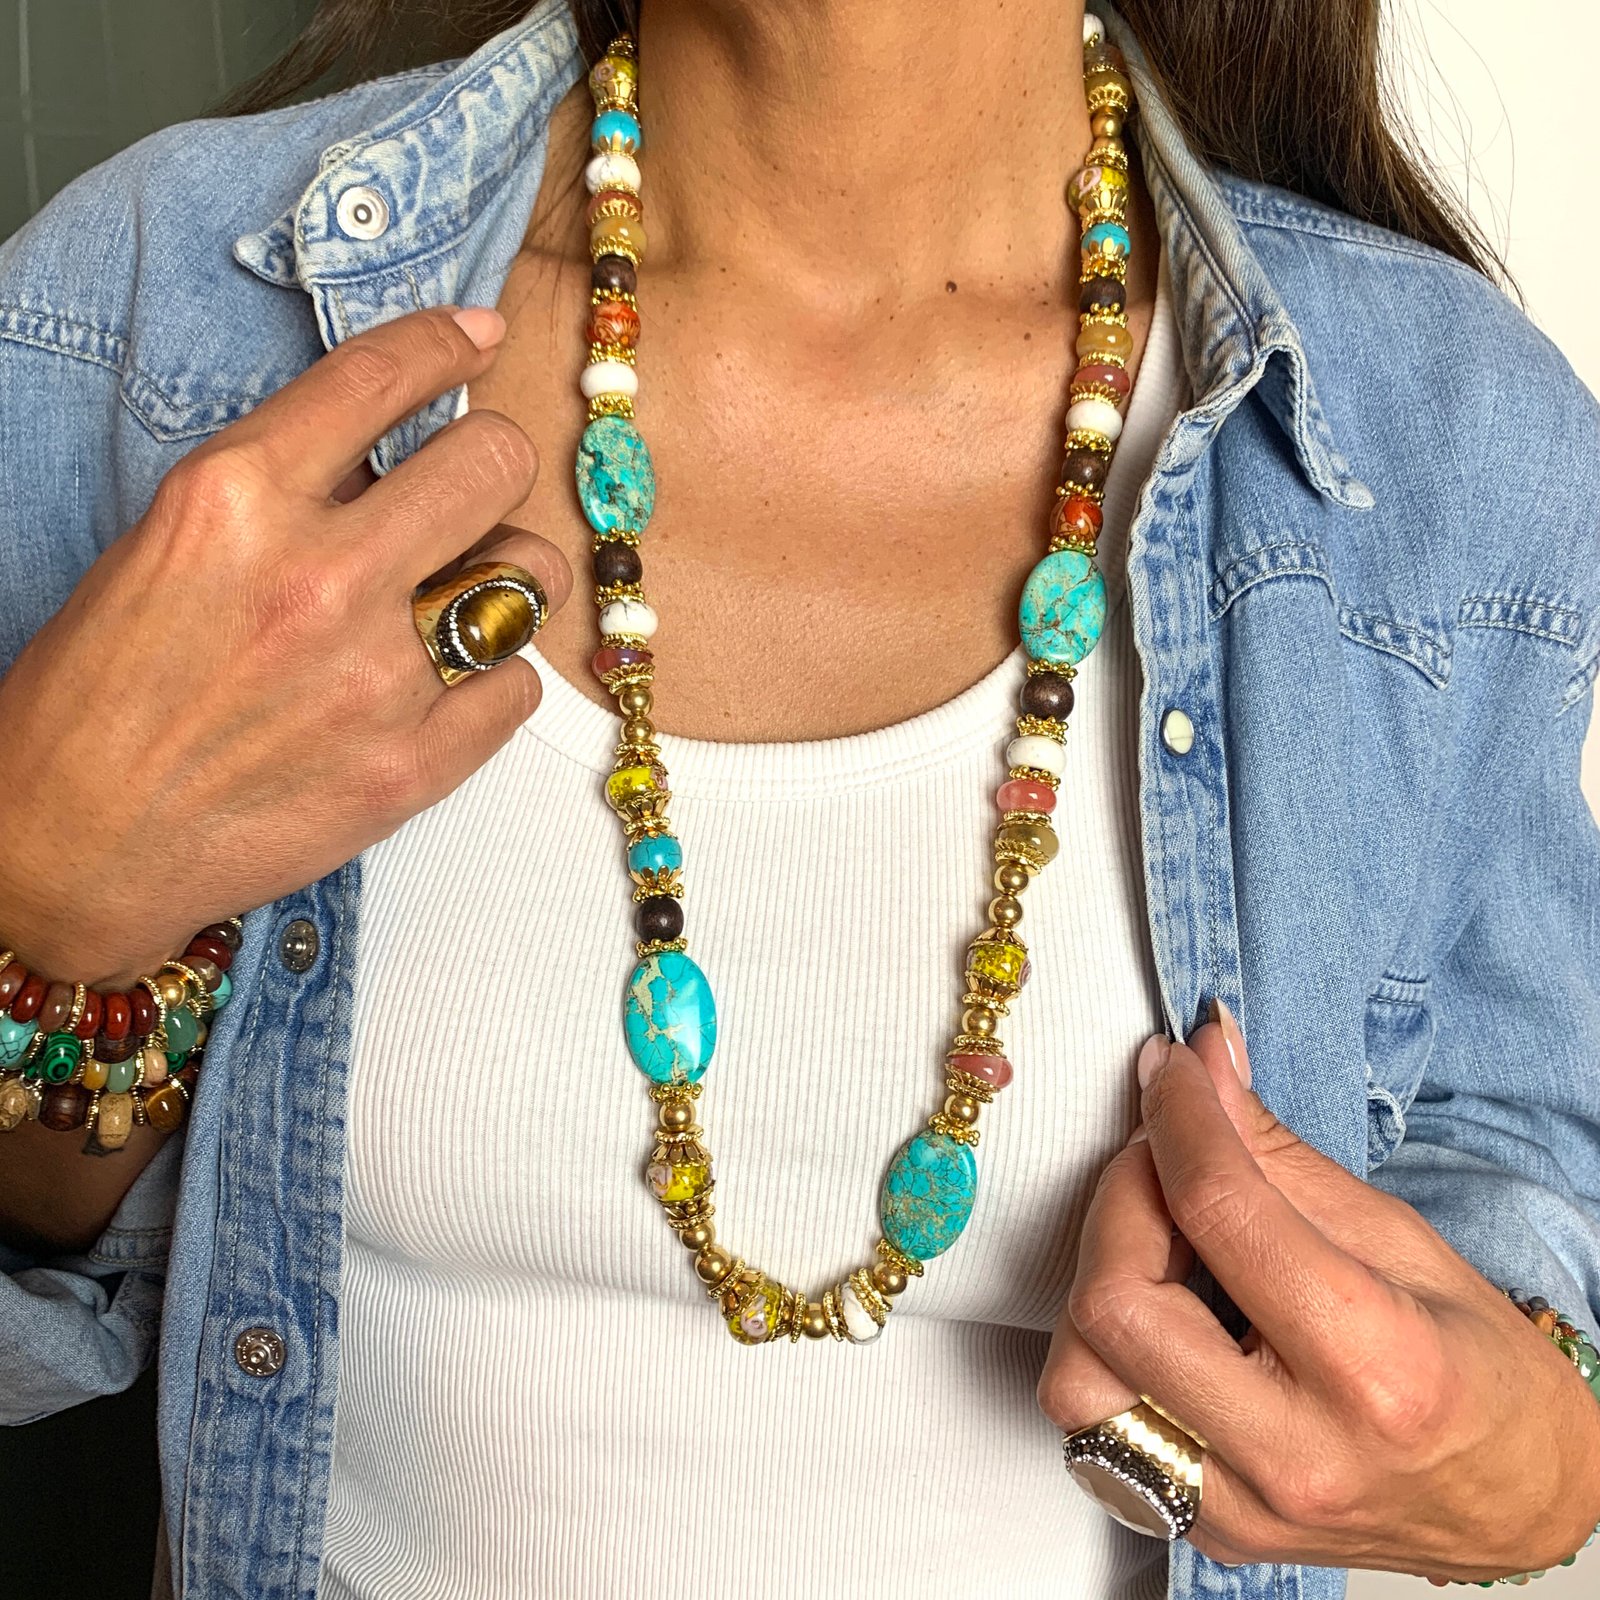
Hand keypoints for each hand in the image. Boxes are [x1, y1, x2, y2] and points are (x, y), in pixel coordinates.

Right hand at [0, 306, 570, 986]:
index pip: (379, 376)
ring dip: (512, 574)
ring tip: (466, 596)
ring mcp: (375, 678)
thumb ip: (284, 490)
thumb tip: (397, 454)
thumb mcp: (168, 547)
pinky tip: (450, 683)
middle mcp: (319, 578)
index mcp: (236, 500)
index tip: (480, 336)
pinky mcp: (411, 767)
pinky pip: (521, 685)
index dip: (446, 341)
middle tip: (474, 492)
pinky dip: (496, 677)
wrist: (73, 845)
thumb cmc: (100, 695)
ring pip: (534, 573)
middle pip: (495, 462)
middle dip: (495, 463)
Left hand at [1038, 1004, 1599, 1580]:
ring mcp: (1244, 1509)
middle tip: (1161, 1160)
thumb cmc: (1477, 1368)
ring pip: (1079, 1382)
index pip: (1220, 1212)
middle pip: (1118, 1304)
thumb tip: (1202, 1065)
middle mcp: (1299, 1454)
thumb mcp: (1397, 1237)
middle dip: (1119, 1199)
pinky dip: (1106, 1348)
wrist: (1519, 1502)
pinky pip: (1099, 1428)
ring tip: (1157, 1242)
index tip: (1172, 1071)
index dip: (1179, 1118)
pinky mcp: (1207, 1533)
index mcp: (1373, 1369)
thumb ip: (1276, 1153)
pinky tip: (1162, 1308)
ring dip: (1095, 1282)